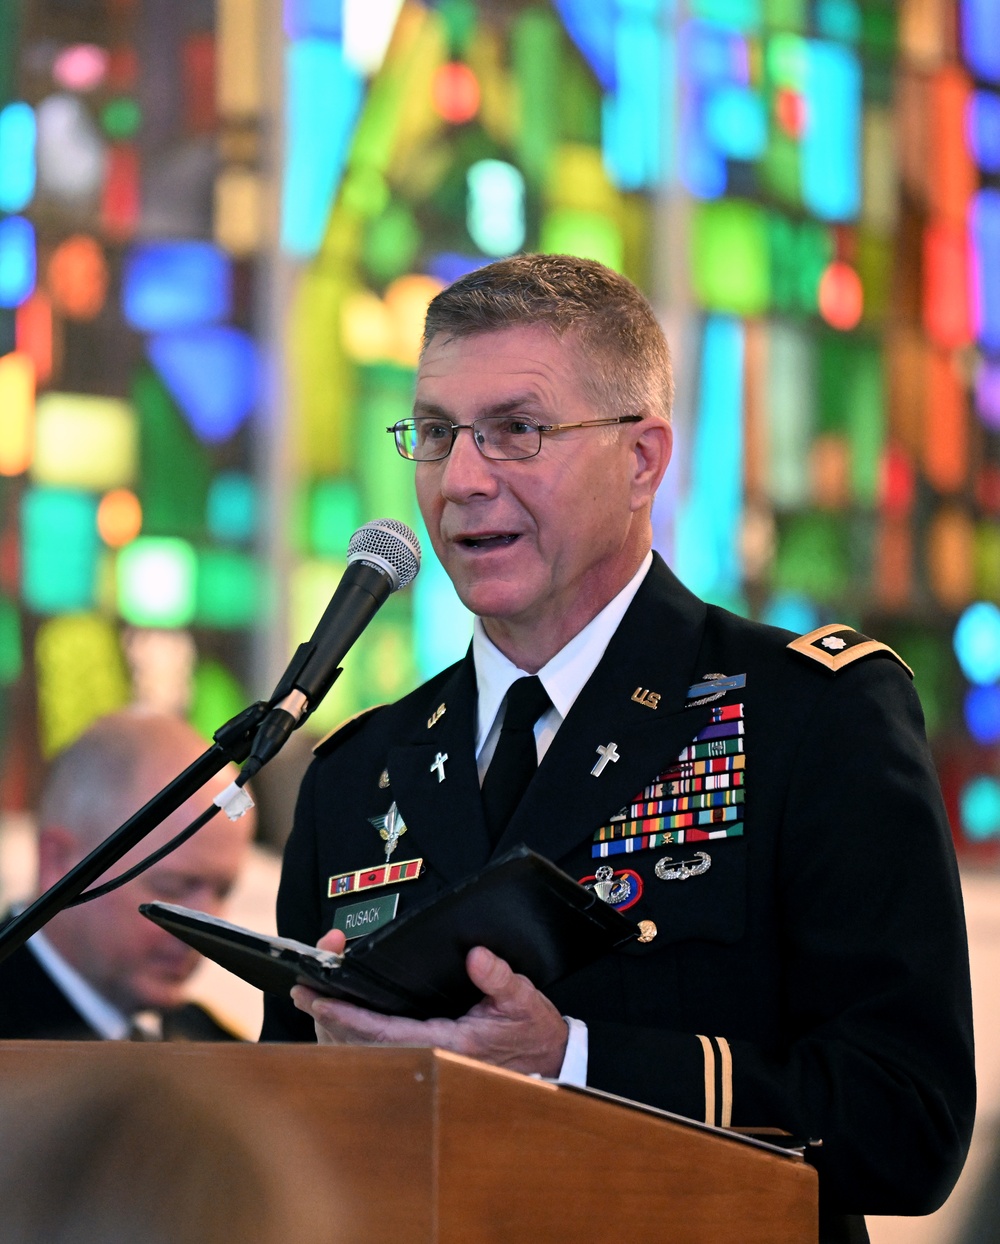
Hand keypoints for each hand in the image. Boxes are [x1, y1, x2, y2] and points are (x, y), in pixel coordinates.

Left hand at [291, 929, 568, 1077]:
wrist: (549, 1065)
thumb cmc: (533, 1034)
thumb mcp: (524, 1001)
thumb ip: (500, 978)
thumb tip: (476, 955)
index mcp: (447, 1042)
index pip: (383, 1029)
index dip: (346, 1012)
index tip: (318, 995)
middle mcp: (429, 1056)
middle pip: (362, 1042)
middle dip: (329, 1014)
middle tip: (303, 985)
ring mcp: (424, 1060)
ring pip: (366, 1050)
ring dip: (336, 1024)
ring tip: (313, 994)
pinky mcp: (425, 1057)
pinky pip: (378, 1050)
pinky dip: (354, 1032)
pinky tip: (341, 1013)